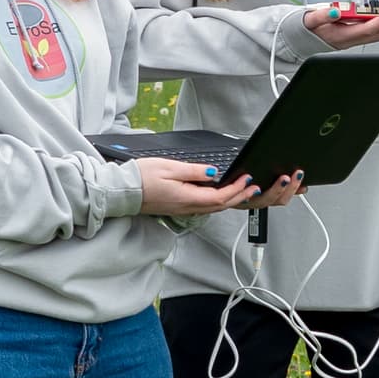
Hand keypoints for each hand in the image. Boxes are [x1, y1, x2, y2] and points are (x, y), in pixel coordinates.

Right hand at [135, 162, 302, 216]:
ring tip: (246, 190)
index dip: (238, 188)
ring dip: (233, 199)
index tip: (248, 179)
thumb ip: (193, 171)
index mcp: (188, 198)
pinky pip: (206, 206)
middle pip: (222, 205)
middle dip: (241, 196)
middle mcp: (189, 207)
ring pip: (216, 207)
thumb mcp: (169, 168)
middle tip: (255, 186)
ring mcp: (185, 209)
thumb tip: (213, 173)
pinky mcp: (181, 207)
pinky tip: (223, 194)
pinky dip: (220, 200)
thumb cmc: (141, 179)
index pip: (221, 196)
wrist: (123, 192)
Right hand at [302, 2, 378, 49]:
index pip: (368, 28)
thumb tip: (334, 11)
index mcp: (343, 36)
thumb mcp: (310, 20)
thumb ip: (322, 16)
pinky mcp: (355, 35)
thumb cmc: (308, 28)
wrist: (301, 40)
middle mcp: (351, 39)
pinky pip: (375, 32)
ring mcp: (355, 39)